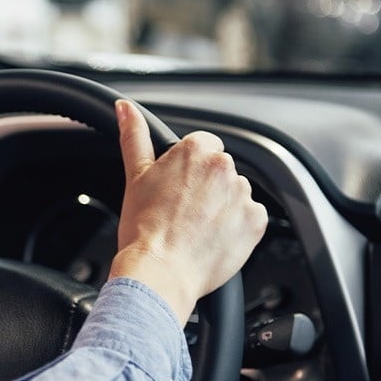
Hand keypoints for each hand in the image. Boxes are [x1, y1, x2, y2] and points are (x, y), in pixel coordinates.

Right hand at [108, 100, 267, 325]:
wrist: (160, 272)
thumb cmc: (144, 229)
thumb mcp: (135, 177)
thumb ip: (134, 136)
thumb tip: (125, 108)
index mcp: (196, 150)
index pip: (202, 146)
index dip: (187, 170)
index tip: (177, 190)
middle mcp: (224, 167)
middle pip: (220, 170)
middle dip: (206, 187)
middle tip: (182, 213)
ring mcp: (242, 195)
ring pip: (235, 194)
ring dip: (222, 207)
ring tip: (196, 230)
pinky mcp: (255, 222)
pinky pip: (250, 218)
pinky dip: (236, 228)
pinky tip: (212, 239)